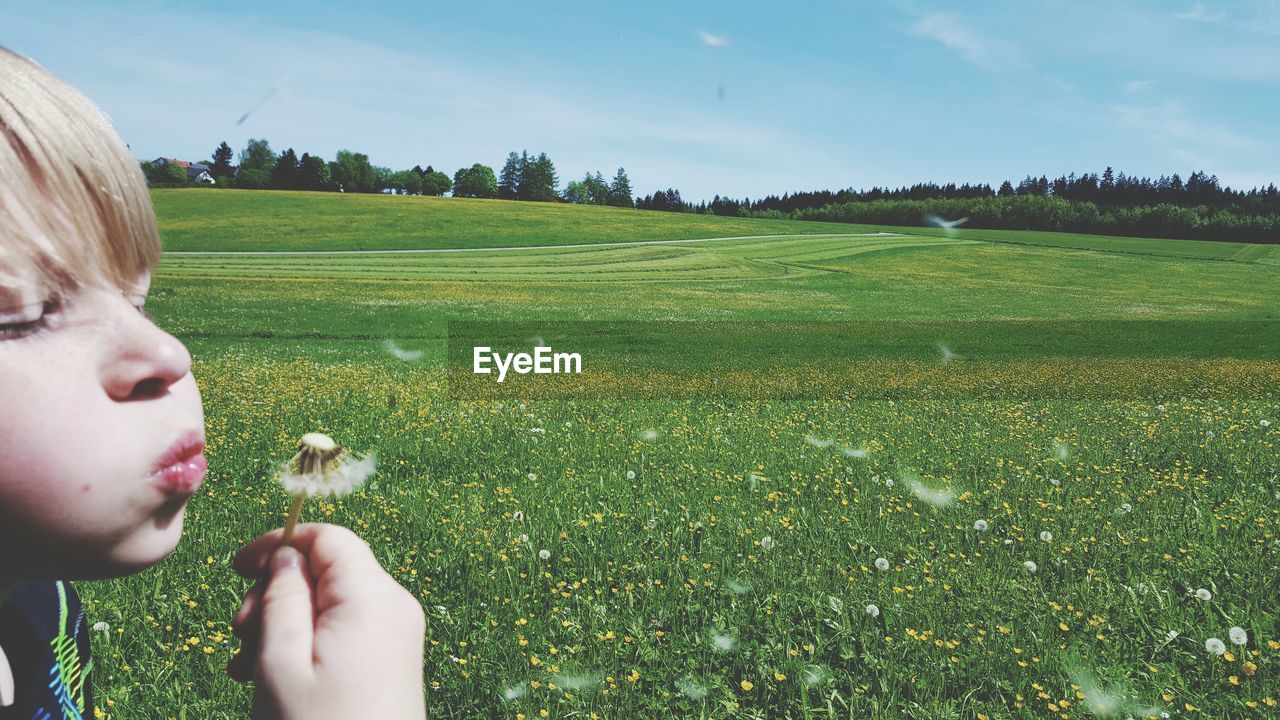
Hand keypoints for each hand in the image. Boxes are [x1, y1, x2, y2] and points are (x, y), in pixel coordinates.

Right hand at [229, 523, 425, 719]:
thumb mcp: (281, 662)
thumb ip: (280, 598)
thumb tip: (285, 555)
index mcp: (372, 598)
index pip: (329, 538)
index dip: (280, 542)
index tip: (236, 568)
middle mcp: (395, 607)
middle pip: (329, 569)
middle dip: (277, 591)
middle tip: (239, 633)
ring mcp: (398, 636)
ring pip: (331, 602)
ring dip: (284, 622)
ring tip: (246, 665)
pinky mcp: (393, 662)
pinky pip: (345, 631)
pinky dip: (306, 642)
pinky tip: (268, 676)